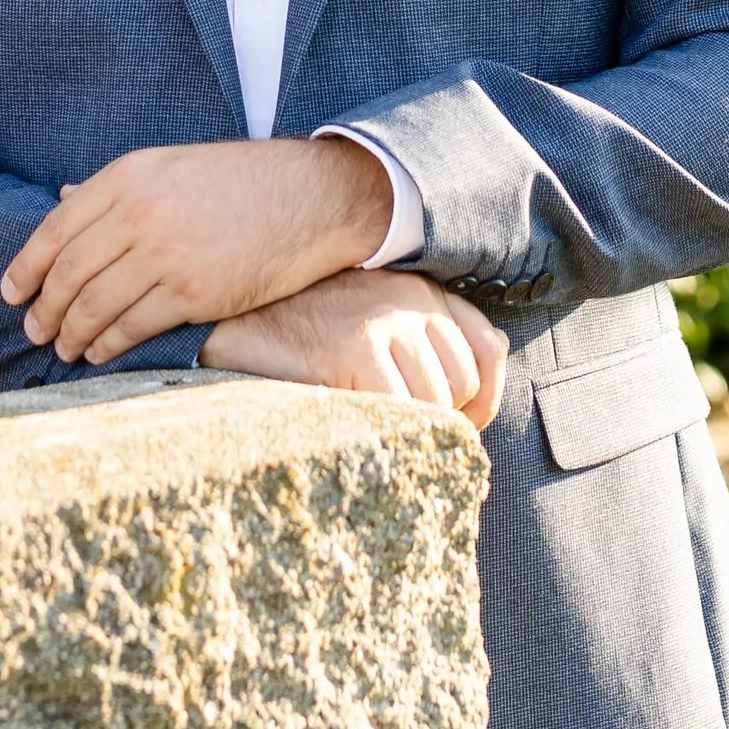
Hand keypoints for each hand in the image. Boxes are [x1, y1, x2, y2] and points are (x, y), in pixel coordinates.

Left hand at [0, 134, 393, 366]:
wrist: (310, 196)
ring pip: (93, 306)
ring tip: (64, 347)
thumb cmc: (239, 181)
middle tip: (34, 329)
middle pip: (68, 274)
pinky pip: (131, 328)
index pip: (54, 229)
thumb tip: (60, 198)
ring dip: (70, 333)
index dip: (24, 267)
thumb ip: (116, 189)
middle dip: (44, 309)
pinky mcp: (193, 293)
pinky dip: (107, 345)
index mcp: (128, 175)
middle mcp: (139, 213)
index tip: (11, 292)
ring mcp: (165, 254)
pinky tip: (99, 352)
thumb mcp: (169, 165)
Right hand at [201, 272, 508, 431]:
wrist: (239, 323)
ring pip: (435, 401)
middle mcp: (410, 299)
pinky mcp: (354, 346)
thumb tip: (474, 412)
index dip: (484, 398)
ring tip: (373, 429)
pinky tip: (355, 424)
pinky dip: (386, 429)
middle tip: (407, 437)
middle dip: (443, 421)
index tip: (464, 425)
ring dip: (412, 429)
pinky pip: (398, 408)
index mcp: (421, 291)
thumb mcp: (376, 327)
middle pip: (464, 383)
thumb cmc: (307, 337)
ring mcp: (383, 320)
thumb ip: (423, 348)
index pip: (489, 347)